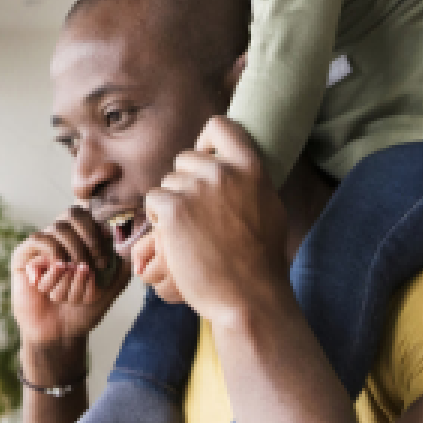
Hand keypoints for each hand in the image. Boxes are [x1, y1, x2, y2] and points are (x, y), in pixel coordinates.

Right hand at [11, 206, 130, 351]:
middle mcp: (60, 235)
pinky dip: (53, 260)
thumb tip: (125, 239)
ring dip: (70, 263)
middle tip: (90, 270)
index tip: (104, 262)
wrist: (61, 333)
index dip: (98, 232)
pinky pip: (40, 242)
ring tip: (71, 284)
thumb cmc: (85, 309)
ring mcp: (41, 244)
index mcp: (81, 236)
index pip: (88, 213)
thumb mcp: (112, 287)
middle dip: (87, 245)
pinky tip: (56, 279)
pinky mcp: (23, 256)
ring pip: (58, 232)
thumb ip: (123, 265)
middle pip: (73, 215)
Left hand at [137, 116, 289, 328]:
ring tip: (192, 233)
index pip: (219, 125)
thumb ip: (249, 180)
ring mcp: (196, 188)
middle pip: (185, 158)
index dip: (206, 141)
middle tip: (198, 216)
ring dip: (172, 204)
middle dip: (185, 182)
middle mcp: (223, 171)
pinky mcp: (172, 208)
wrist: (248, 297)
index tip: (206, 160)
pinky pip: (153, 200)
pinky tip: (176, 239)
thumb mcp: (269, 207)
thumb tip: (231, 164)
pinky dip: (158, 219)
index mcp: (250, 166)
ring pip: (167, 182)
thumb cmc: (260, 260)